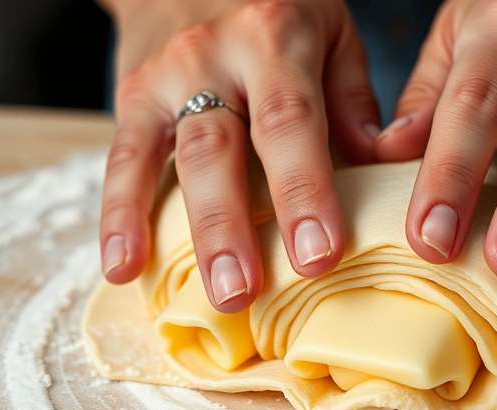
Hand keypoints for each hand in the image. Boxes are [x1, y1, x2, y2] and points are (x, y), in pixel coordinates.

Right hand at [98, 0, 380, 312]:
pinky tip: (122, 267)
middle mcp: (214, 55)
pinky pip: (121, 159)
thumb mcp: (330, 31)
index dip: (304, 189)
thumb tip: (378, 169)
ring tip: (215, 294)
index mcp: (276, 38)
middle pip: (222, 146)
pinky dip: (118, 215)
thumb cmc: (276, 9)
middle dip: (236, 224)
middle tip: (250, 292)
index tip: (321, 253)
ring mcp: (166, 78)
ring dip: (192, 232)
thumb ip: (352, 99)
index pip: (290, 120)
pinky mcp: (130, 97)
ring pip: (170, 158)